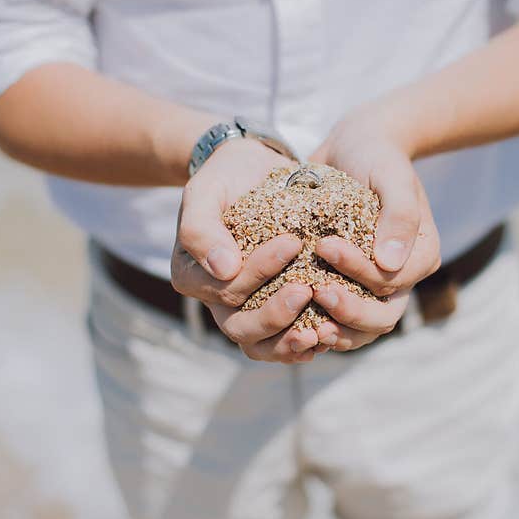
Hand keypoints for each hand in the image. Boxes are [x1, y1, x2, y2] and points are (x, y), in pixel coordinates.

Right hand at [170, 139, 322, 362]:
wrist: (252, 173)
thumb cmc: (227, 179)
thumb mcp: (206, 191)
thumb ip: (201, 227)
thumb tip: (223, 269)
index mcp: (192, 275)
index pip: (225, 287)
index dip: (258, 271)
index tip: (292, 242)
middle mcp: (215, 300)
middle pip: (240, 327)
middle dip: (275, 315)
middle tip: (308, 290)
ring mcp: (244, 311)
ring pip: (260, 345)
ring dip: (289, 343)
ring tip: (320, 333)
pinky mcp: (272, 311)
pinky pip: (282, 342)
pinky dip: (302, 345)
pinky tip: (326, 338)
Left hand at [308, 111, 440, 350]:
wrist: (354, 148)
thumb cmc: (375, 156)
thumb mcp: (391, 175)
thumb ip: (399, 215)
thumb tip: (390, 264)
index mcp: (421, 255)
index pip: (390, 280)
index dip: (358, 271)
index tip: (324, 246)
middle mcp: (402, 278)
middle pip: (382, 317)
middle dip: (349, 312)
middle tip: (314, 292)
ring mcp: (375, 289)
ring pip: (362, 330)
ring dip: (335, 331)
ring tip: (304, 325)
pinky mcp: (350, 289)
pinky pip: (339, 321)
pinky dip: (319, 326)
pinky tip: (293, 325)